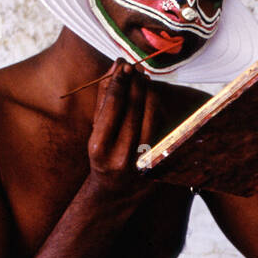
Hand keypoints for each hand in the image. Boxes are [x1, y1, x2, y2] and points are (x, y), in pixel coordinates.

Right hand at [87, 59, 160, 198]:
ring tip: (144, 80)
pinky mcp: (157, 161)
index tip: (122, 64)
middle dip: (136, 84)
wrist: (115, 192)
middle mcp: (121, 156)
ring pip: (152, 116)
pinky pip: (161, 127)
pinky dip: (158, 109)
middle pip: (134, 108)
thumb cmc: (102, 155)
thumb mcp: (95, 130)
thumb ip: (104, 99)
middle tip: (135, 67)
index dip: (119, 81)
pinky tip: (152, 98)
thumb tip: (115, 66)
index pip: (113, 105)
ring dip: (149, 93)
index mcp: (99, 148)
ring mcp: (142, 161)